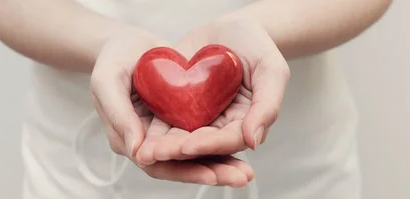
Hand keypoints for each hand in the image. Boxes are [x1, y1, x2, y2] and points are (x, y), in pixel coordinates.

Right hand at [90, 27, 253, 186]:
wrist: (128, 42)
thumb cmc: (112, 59)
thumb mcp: (107, 82)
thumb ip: (119, 115)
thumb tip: (137, 149)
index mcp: (127, 139)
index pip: (157, 164)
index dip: (184, 171)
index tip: (211, 174)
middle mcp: (148, 142)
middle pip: (181, 166)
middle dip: (211, 172)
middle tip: (241, 177)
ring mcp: (165, 132)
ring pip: (194, 155)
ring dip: (220, 163)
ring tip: (246, 172)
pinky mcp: (180, 120)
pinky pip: (201, 136)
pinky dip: (220, 143)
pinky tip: (242, 145)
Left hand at [136, 17, 289, 162]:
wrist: (230, 27)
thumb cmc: (257, 45)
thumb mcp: (271, 69)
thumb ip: (268, 105)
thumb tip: (254, 141)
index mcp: (245, 122)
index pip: (227, 141)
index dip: (208, 145)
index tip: (188, 146)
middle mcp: (220, 126)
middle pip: (200, 145)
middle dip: (177, 151)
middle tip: (155, 153)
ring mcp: (198, 117)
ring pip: (179, 137)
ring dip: (162, 146)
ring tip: (144, 149)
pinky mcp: (179, 105)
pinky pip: (165, 119)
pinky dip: (152, 128)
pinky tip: (137, 133)